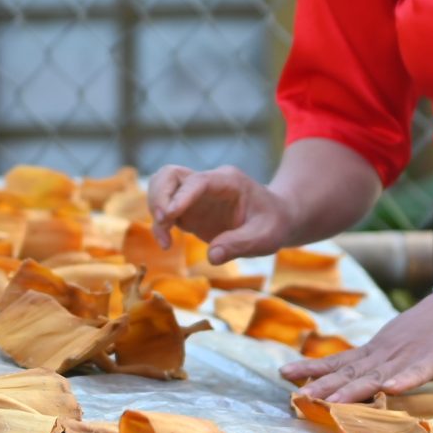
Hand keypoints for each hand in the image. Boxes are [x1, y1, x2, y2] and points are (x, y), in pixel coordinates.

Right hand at [147, 164, 295, 264]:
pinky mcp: (189, 209)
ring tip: (164, 239)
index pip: (197, 181)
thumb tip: (213, 256)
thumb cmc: (274, 223)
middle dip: (159, 196)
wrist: (277, 218)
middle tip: (164, 222)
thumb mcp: (266, 236)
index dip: (180, 196)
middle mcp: (207, 183)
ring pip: (162, 187)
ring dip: (155, 208)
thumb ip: (240, 244)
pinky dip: (160, 224)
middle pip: (170, 175)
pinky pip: (165, 209)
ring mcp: (195, 195)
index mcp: (228, 181)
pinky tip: (167, 243)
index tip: (170, 216)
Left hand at [279, 293, 432, 402]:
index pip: (338, 361)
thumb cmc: (428, 330)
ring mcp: (408, 358)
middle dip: (324, 385)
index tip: (284, 374)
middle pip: (350, 372)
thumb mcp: (394, 345)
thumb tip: (349, 378)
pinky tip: (391, 389)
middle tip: (298, 396)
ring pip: (377, 376)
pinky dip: (405, 381)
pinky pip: (418, 373)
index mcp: (375, 352)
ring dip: (353, 389)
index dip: (312, 369)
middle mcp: (385, 355)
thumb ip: (374, 363)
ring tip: (331, 399)